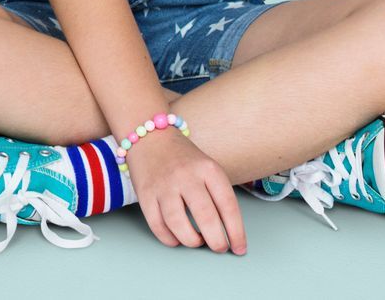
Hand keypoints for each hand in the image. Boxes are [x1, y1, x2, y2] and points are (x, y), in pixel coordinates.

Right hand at [124, 129, 245, 254]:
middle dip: (216, 242)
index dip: (236, 232)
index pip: (228, 206)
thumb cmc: (184, 159)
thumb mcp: (208, 168)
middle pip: (206, 217)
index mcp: (208, 169)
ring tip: (196, 241)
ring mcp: (164, 185)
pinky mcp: (145, 194)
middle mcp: (186, 176)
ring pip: (179, 225)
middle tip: (219, 248)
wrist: (150, 136)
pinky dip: (169, 239)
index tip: (239, 248)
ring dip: (192, 241)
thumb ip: (218, 196)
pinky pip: (157, 225)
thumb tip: (228, 233)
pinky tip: (176, 238)